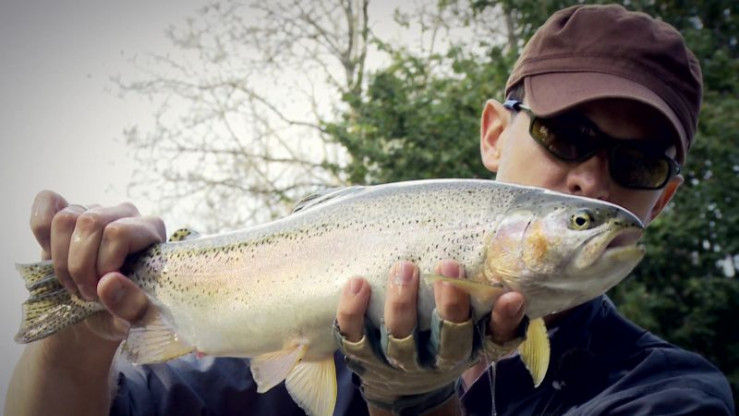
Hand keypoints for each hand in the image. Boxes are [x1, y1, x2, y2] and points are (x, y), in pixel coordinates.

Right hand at [29, 190, 164, 343]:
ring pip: (64, 218)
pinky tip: (51, 255)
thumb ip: (131, 306)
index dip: (103, 264)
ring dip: (61, 260)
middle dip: (79, 265)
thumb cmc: (124, 312)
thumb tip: (108, 282)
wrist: (98, 315)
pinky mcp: (69, 211)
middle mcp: (126, 214)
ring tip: (74, 283)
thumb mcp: (136, 319)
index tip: (102, 291)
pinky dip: (41, 230)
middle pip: (89, 223)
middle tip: (87, 292)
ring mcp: (96, 210)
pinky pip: (47, 202)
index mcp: (151, 230)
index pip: (117, 233)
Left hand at [334, 259, 526, 412]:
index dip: (486, 315)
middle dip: (447, 304)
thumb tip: (514, 296)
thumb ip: (498, 322)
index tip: (496, 288)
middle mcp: (425, 360)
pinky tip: (358, 283)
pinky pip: (352, 334)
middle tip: (445, 265)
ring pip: (397, 335)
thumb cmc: (444, 348)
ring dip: (400, 302)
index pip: (474, 336)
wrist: (403, 388)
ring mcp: (390, 359)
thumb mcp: (476, 341)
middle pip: (440, 338)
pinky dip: (353, 310)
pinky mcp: (360, 354)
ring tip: (404, 267)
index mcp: (457, 353)